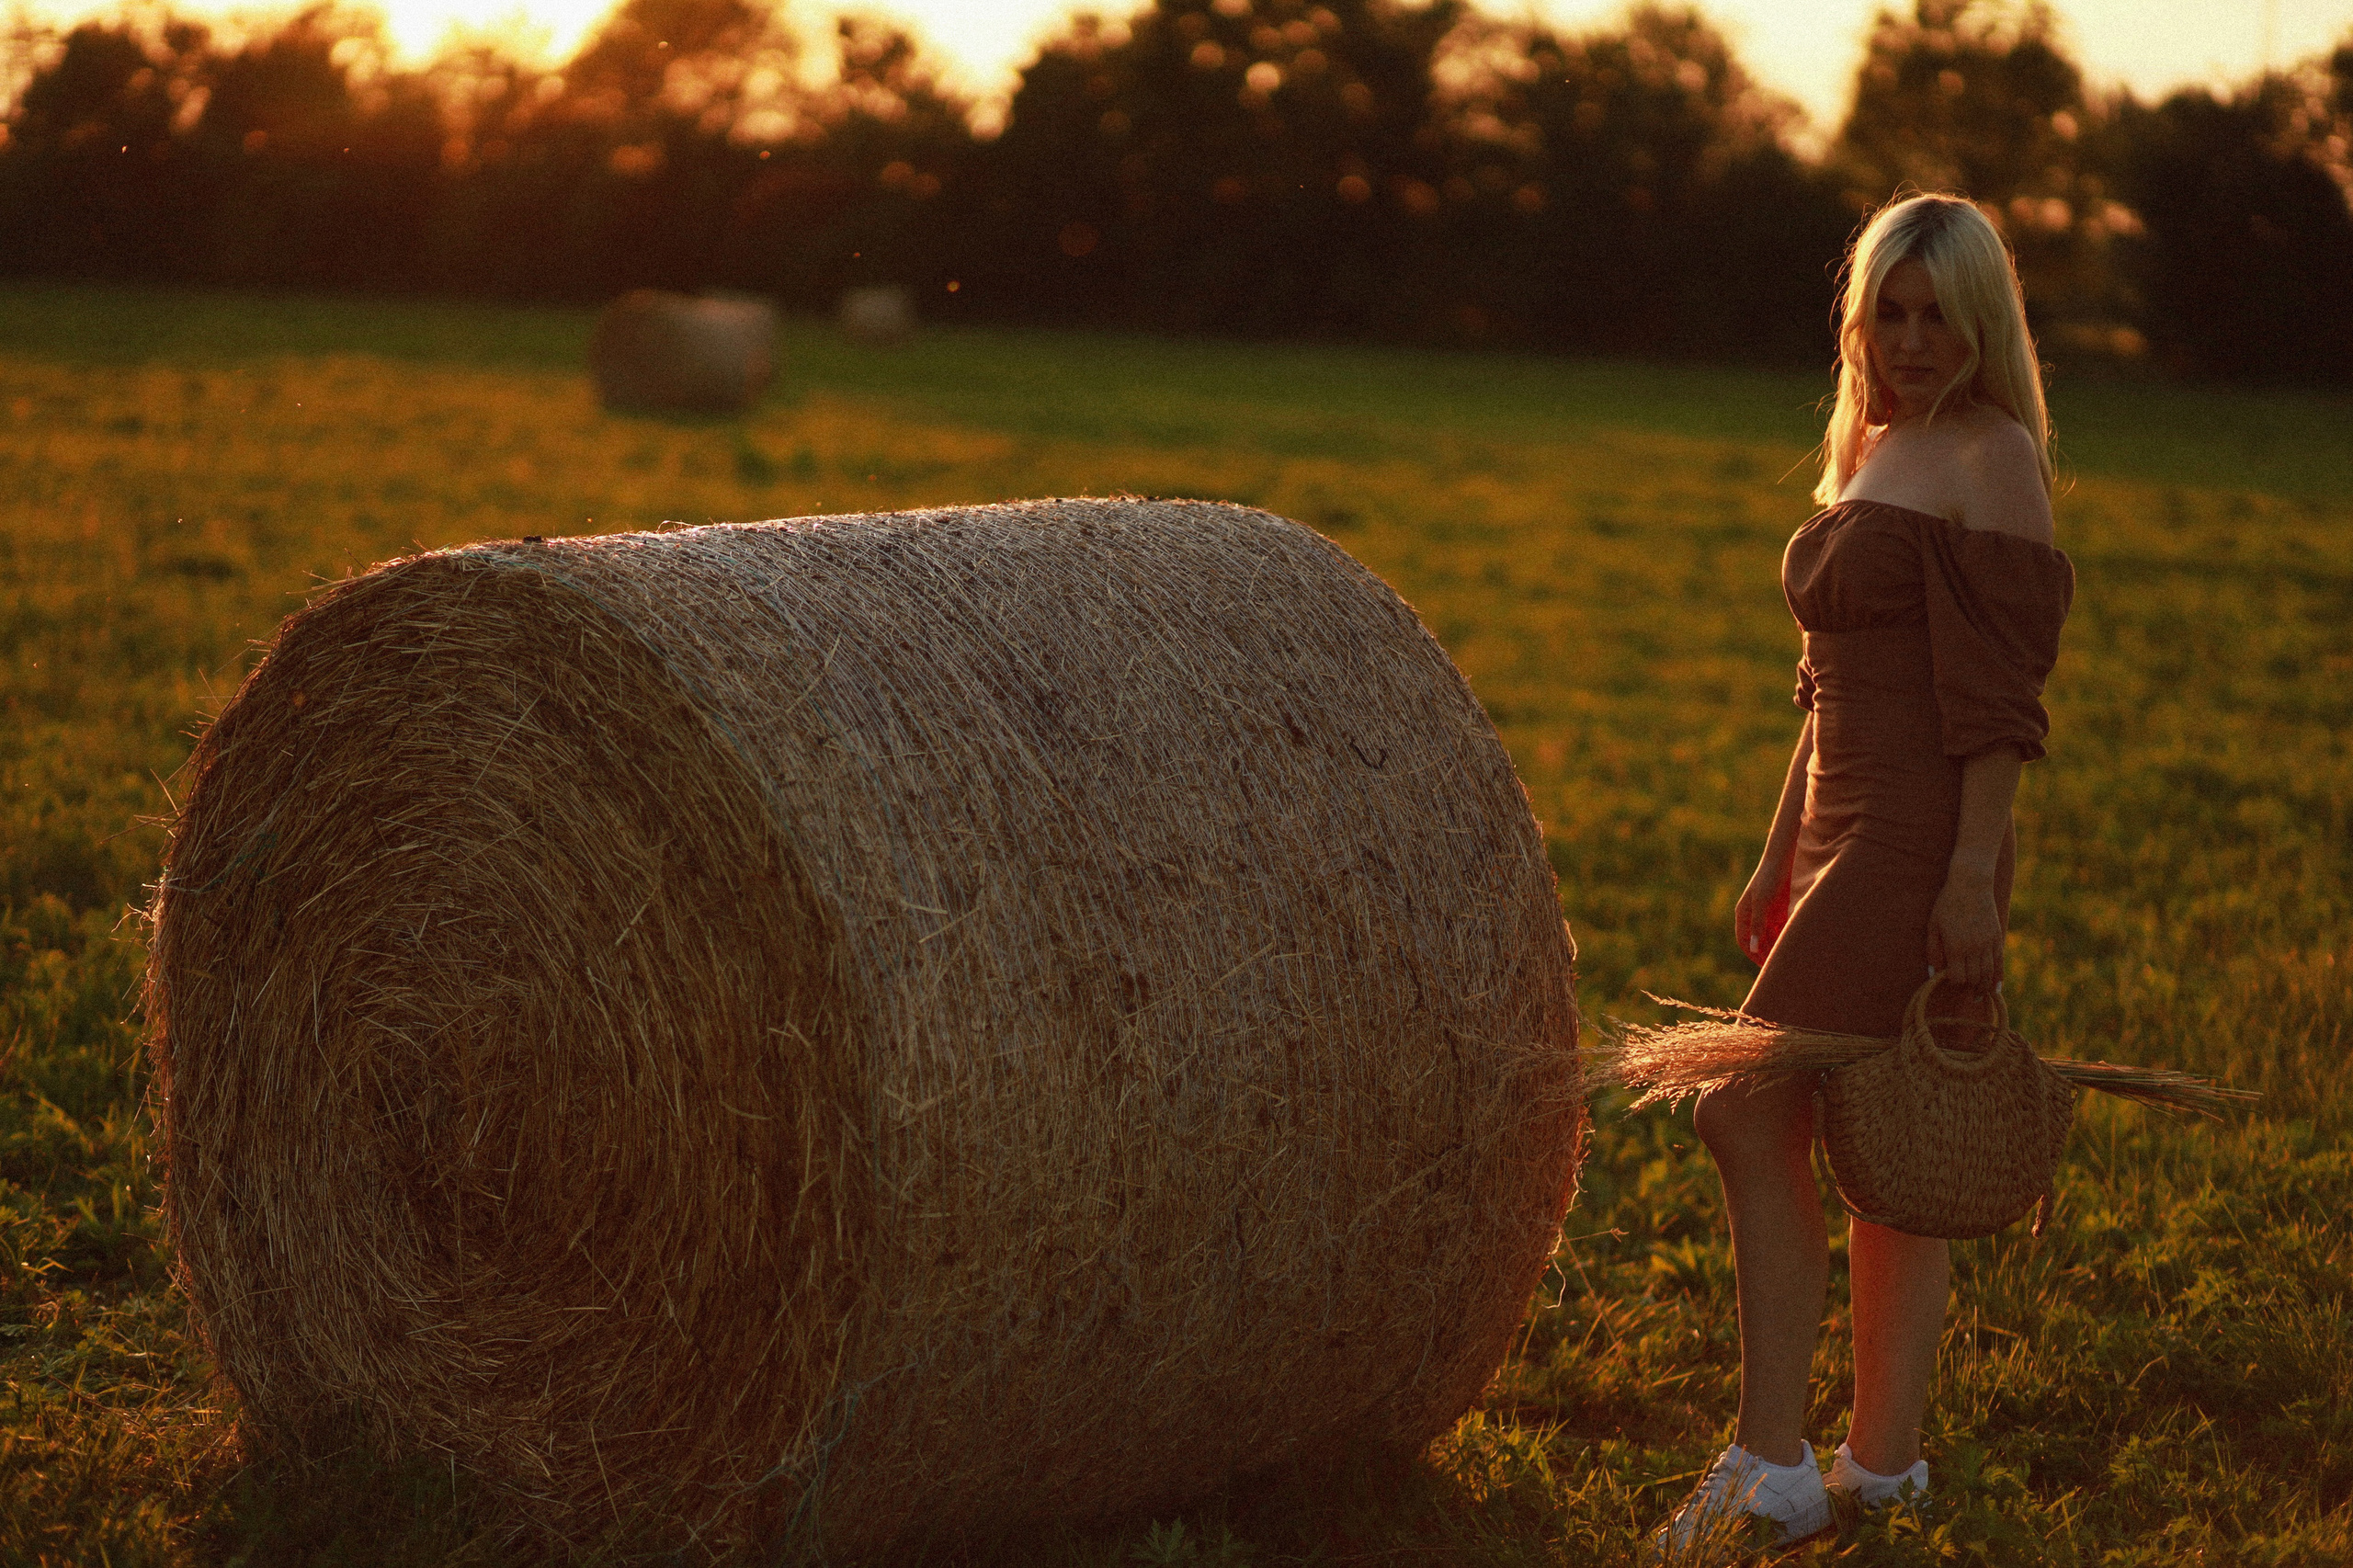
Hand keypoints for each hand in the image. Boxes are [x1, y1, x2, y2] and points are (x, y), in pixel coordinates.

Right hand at [1733, 852, 1791, 966]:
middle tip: (1778, 965)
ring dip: (1775, 945)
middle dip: (1765, 952)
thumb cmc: (1768, 879)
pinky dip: (1783, 935)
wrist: (1781, 860)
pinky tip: (1792, 942)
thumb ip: (1757, 925)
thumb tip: (1752, 948)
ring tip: (1787, 956)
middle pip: (1757, 940)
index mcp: (1743, 914)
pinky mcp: (1777, 909)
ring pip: (1769, 935)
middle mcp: (1752, 915)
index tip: (1764, 966)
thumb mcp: (1762, 903)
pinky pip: (1779, 928)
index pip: (1743, 940)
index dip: (1752, 954)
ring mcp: (1765, 912)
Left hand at [1927, 873, 2003, 988]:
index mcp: (1956, 946)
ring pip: (1988, 973)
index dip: (1953, 981)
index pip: (1957, 977)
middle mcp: (1975, 947)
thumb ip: (1933, 951)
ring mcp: (1988, 943)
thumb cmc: (1947, 903)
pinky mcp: (1998, 937)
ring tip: (1979, 996)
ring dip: (1983, 987)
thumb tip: (1932, 973)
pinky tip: (1995, 989)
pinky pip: (1999, 963)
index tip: (1948, 979)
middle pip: (1973, 978)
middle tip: (1964, 991)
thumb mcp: (1933, 925)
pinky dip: (1997, 978)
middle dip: (1968, 986)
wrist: (1972, 884)